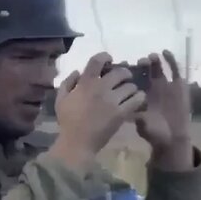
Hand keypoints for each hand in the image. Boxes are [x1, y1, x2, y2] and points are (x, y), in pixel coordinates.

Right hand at [48, 52, 146, 174]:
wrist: (77, 143)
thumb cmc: (67, 122)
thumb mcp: (61, 100)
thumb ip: (67, 83)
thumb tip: (77, 71)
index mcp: (86, 83)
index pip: (98, 60)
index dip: (105, 56)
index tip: (109, 60)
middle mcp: (101, 88)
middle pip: (120, 72)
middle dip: (124, 73)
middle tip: (124, 79)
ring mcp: (112, 101)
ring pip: (131, 85)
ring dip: (131, 87)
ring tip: (130, 92)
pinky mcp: (121, 113)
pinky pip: (137, 100)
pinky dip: (139, 98)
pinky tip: (137, 101)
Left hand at [133, 50, 193, 162]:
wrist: (172, 139)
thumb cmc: (155, 133)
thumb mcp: (141, 125)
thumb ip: (135, 115)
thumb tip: (127, 107)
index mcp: (140, 95)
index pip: (132, 79)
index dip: (127, 72)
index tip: (122, 65)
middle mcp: (151, 87)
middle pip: (145, 71)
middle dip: (142, 64)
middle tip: (140, 62)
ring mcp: (165, 85)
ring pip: (158, 68)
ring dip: (154, 61)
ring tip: (152, 57)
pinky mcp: (178, 85)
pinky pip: (175, 70)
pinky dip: (170, 60)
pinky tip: (165, 53)